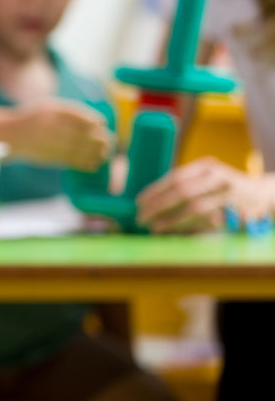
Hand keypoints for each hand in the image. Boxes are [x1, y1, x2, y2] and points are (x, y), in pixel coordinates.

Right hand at [6, 100, 112, 171]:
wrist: (9, 134)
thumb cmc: (32, 119)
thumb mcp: (47, 107)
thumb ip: (69, 112)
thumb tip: (97, 123)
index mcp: (50, 110)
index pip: (78, 115)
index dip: (93, 121)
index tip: (102, 124)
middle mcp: (48, 125)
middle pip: (79, 133)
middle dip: (97, 139)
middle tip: (109, 141)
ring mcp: (46, 141)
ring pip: (76, 148)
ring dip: (93, 153)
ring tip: (104, 154)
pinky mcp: (46, 156)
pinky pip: (68, 160)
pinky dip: (83, 163)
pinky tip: (93, 164)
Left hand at [136, 157, 268, 233]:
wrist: (262, 194)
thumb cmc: (225, 187)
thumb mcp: (206, 178)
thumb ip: (185, 184)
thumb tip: (148, 201)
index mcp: (207, 166)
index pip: (175, 178)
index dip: (155, 191)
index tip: (138, 203)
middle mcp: (219, 177)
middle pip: (183, 191)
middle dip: (158, 206)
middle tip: (141, 217)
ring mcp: (229, 195)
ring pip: (196, 208)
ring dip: (172, 220)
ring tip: (154, 228)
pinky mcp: (238, 212)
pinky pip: (210, 222)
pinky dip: (191, 229)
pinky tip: (176, 233)